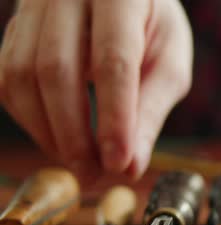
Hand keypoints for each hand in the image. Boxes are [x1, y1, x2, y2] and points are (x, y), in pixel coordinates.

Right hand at [0, 0, 192, 180]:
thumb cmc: (151, 26)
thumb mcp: (169, 60)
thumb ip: (151, 109)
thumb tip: (130, 166)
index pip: (112, 59)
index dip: (114, 117)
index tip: (118, 164)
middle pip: (57, 69)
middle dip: (75, 135)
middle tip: (95, 175)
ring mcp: (33, 7)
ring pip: (23, 76)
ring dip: (49, 133)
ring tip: (81, 163)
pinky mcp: (15, 29)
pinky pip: (7, 79)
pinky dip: (31, 119)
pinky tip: (58, 138)